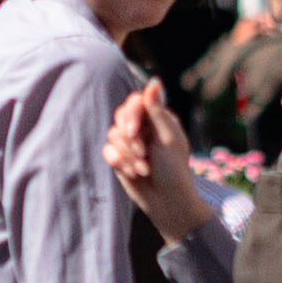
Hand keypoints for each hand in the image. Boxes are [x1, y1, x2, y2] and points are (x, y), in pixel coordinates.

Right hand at [104, 80, 206, 242]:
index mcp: (158, 118)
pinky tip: (133, 173)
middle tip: (143, 154)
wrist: (166, 201)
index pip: (135, 101)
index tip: (134, 132)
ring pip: (113, 134)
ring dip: (128, 154)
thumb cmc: (174, 170)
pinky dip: (120, 162)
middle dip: (129, 138)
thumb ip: (156, 110)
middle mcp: (142, 126)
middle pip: (121, 116)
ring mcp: (129, 141)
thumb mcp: (168, 138)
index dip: (131, 115)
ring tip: (144, 169)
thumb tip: (154, 80)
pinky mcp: (119, 156)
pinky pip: (108, 151)